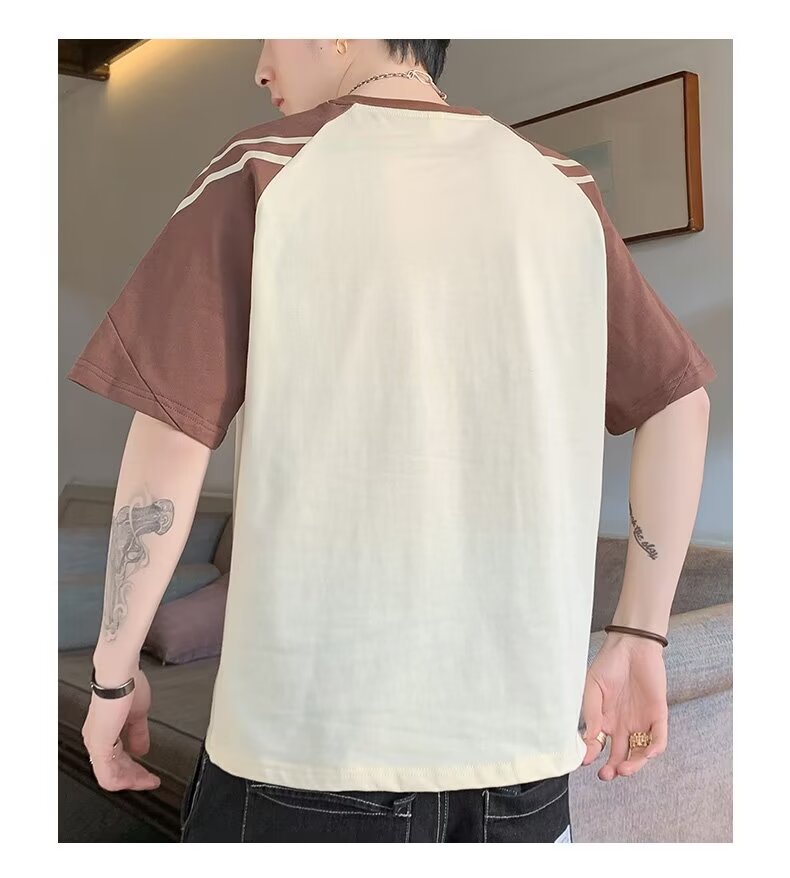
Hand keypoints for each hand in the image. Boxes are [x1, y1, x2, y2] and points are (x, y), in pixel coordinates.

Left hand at [81, 666, 160, 790]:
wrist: (120, 675)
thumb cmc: (127, 685)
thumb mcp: (137, 715)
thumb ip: (138, 734)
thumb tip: (141, 749)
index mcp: (105, 731)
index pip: (118, 758)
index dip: (134, 768)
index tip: (150, 773)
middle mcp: (98, 739)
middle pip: (114, 769)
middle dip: (135, 777)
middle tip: (151, 780)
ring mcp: (96, 745)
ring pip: (111, 775)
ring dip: (132, 780)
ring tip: (149, 781)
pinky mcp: (99, 747)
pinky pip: (108, 776)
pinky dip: (125, 781)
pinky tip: (140, 780)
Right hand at [580, 632, 667, 779]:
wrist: (632, 645)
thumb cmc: (609, 663)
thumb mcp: (592, 687)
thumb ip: (591, 713)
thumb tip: (589, 739)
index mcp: (604, 719)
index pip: (599, 746)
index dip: (592, 755)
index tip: (585, 761)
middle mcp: (623, 725)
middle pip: (620, 755)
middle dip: (613, 769)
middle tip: (606, 775)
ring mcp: (641, 722)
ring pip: (640, 752)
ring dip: (634, 765)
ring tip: (623, 770)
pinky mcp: (658, 715)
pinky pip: (659, 738)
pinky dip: (655, 749)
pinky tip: (648, 754)